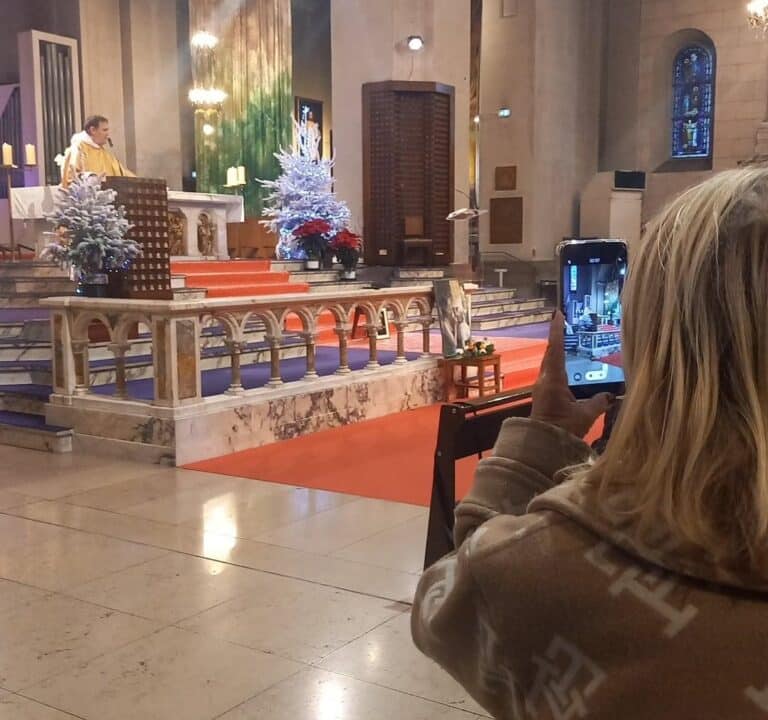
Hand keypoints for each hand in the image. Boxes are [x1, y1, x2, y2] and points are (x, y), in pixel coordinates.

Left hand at [531, 311, 613, 437]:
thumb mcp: (584, 416)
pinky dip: (560, 365)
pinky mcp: (545, 395)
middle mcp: (545, 379)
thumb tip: (611, 394)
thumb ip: (599, 403)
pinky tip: (571, 367)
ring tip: (571, 340)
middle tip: (567, 322)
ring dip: (559, 351)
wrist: (541, 446)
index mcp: (553, 380)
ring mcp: (543, 387)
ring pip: (551, 363)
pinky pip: (553, 373)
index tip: (558, 313)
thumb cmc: (561, 429)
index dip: (557, 331)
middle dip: (559, 337)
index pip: (555, 349)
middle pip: (551, 353)